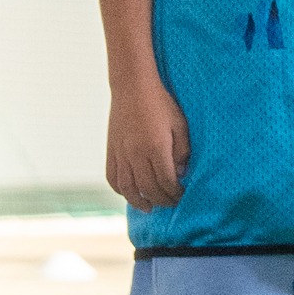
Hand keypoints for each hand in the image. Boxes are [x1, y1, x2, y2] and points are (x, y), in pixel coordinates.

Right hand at [107, 82, 190, 209]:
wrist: (132, 87)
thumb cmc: (162, 104)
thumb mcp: (180, 125)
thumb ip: (182, 151)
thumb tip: (181, 174)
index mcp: (156, 147)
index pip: (166, 181)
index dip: (175, 193)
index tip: (182, 195)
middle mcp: (136, 154)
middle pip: (148, 188)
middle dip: (162, 199)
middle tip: (171, 202)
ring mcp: (120, 153)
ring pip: (127, 187)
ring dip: (138, 201)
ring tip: (149, 207)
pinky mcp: (110, 150)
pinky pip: (112, 177)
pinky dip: (120, 189)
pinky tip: (129, 193)